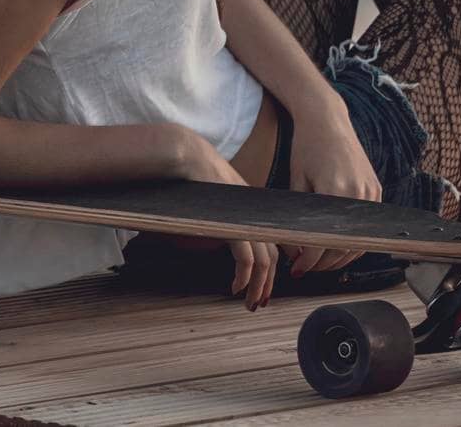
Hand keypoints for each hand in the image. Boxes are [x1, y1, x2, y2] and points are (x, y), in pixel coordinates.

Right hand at [178, 130, 278, 310]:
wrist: (185, 156)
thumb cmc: (191, 177)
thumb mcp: (213, 201)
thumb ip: (221, 219)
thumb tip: (218, 238)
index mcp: (250, 208)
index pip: (273, 239)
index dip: (275, 264)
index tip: (268, 283)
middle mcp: (253, 213)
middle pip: (273, 255)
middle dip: (268, 283)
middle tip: (259, 302)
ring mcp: (245, 218)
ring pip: (265, 261)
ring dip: (258, 287)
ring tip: (249, 303)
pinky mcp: (233, 224)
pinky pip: (247, 259)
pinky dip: (244, 277)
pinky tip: (236, 287)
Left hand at [280, 103, 382, 276]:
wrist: (327, 119)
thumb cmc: (306, 147)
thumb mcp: (297, 181)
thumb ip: (297, 218)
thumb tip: (294, 251)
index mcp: (335, 192)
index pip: (322, 242)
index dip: (308, 261)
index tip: (297, 270)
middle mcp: (358, 194)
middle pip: (343, 246)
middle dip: (322, 263)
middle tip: (305, 267)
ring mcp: (371, 192)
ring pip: (359, 240)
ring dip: (339, 255)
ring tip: (319, 259)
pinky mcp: (376, 189)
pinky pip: (368, 226)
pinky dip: (353, 239)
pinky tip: (336, 244)